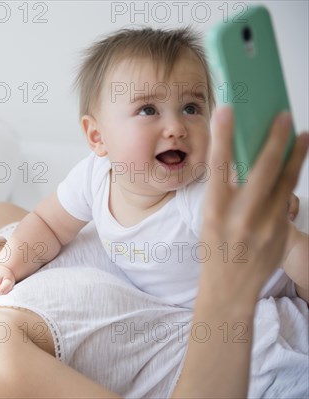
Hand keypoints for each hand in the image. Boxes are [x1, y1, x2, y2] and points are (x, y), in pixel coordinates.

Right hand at [199, 108, 308, 302]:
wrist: (229, 289)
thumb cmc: (216, 251)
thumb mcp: (210, 219)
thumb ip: (226, 193)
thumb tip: (241, 162)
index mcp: (214, 209)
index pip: (218, 164)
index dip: (223, 135)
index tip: (227, 110)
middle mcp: (240, 215)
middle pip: (263, 167)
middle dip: (275, 138)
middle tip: (283, 116)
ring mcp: (265, 224)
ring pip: (287, 181)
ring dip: (297, 155)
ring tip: (303, 135)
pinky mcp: (283, 232)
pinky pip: (289, 200)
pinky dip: (292, 180)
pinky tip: (295, 167)